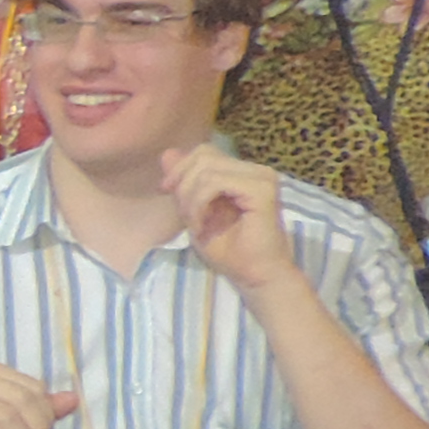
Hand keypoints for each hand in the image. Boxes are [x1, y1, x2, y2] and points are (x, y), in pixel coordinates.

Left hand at [160, 143, 300, 292]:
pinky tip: (202, 225)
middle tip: (186, 215)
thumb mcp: (194, 211)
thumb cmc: (229, 251)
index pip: (204, 152)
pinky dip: (199, 203)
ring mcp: (261, 178)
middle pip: (203, 155)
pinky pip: (215, 183)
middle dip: (183, 184)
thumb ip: (184, 183)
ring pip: (206, 169)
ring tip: (196, 224)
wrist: (255, 276)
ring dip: (191, 198)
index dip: (180, 169)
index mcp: (243, 173)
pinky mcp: (262, 190)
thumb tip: (167, 153)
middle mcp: (256, 170)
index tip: (166, 191)